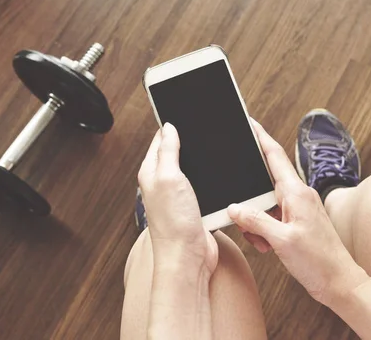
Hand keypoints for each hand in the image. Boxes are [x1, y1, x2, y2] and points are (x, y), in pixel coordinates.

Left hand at [138, 123, 217, 275]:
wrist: (189, 257)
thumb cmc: (174, 223)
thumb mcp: (169, 177)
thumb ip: (168, 151)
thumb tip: (168, 127)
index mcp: (151, 172)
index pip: (160, 140)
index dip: (172, 126)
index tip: (184, 112)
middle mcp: (164, 183)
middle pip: (177, 153)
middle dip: (189, 142)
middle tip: (202, 129)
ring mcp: (180, 196)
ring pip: (192, 170)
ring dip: (201, 163)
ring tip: (210, 150)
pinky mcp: (195, 207)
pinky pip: (204, 187)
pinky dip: (211, 180)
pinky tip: (218, 175)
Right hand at [228, 121, 368, 304]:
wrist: (340, 283)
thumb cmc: (319, 262)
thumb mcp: (281, 241)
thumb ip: (255, 221)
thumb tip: (235, 208)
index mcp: (297, 193)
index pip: (275, 155)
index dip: (260, 137)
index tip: (249, 122)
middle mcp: (299, 196)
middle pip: (264, 183)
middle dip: (250, 199)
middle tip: (245, 220)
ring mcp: (299, 209)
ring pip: (266, 204)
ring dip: (257, 220)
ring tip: (263, 242)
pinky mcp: (298, 222)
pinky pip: (273, 216)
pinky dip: (265, 229)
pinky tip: (268, 245)